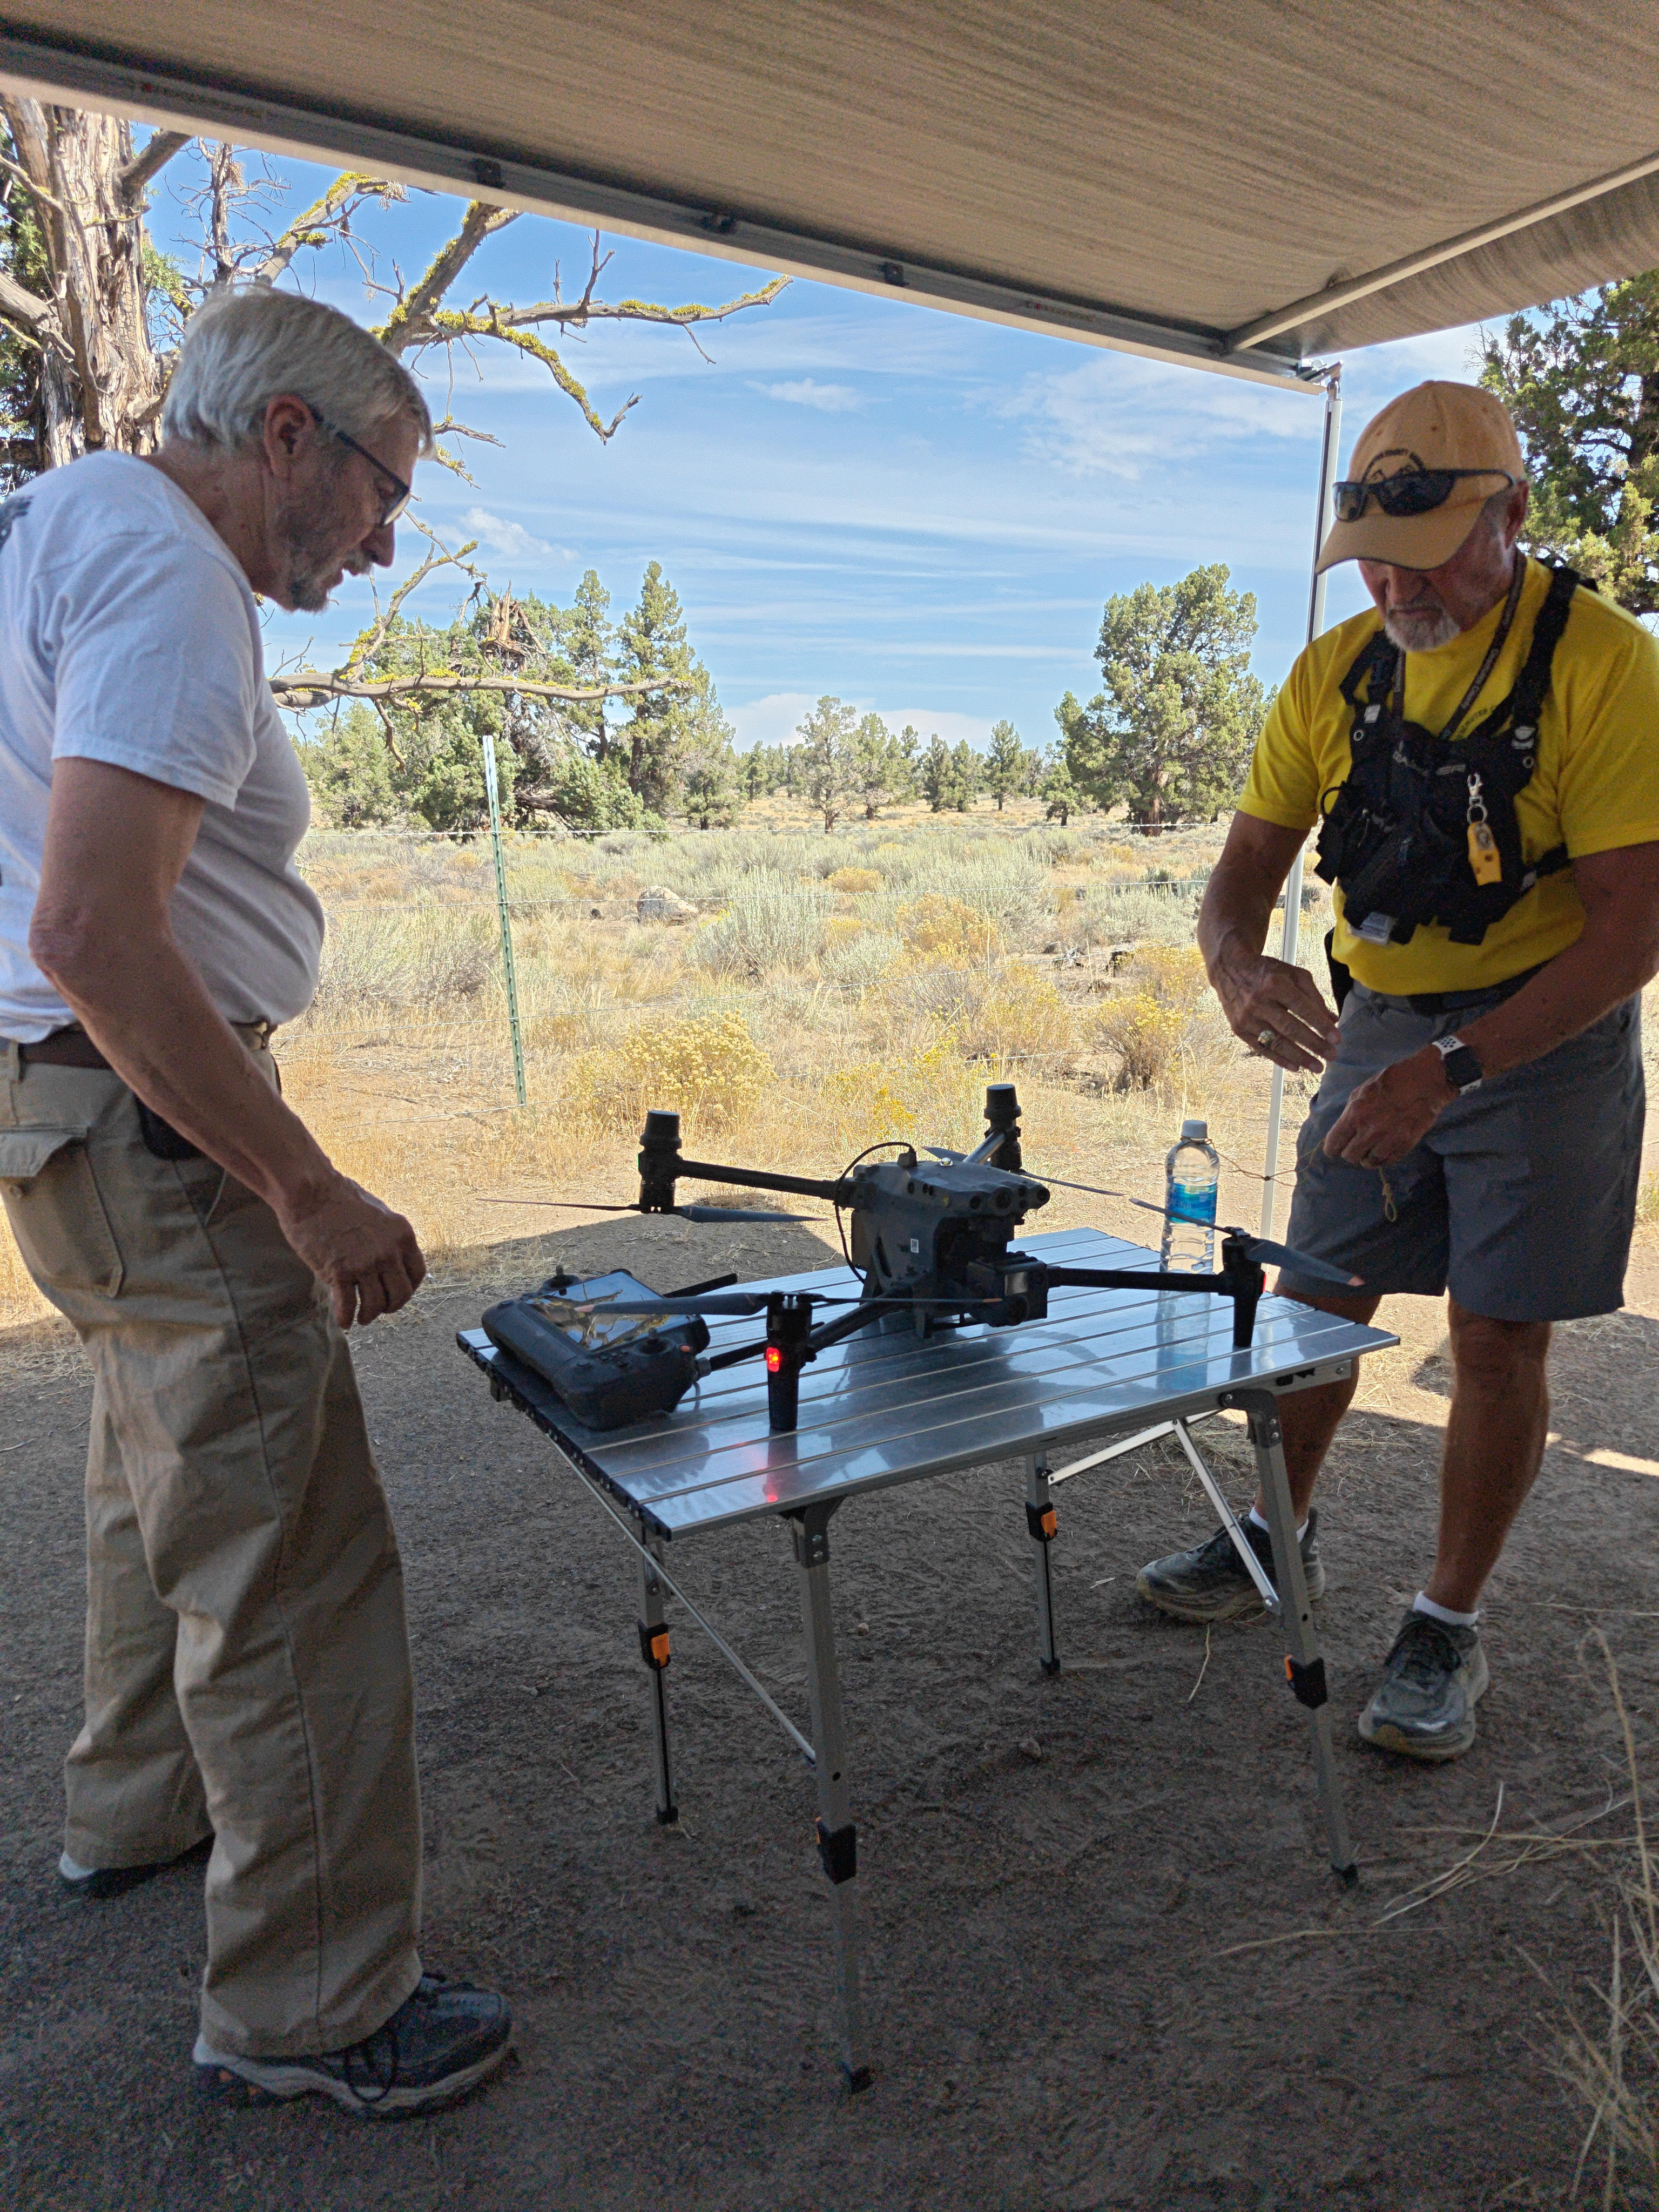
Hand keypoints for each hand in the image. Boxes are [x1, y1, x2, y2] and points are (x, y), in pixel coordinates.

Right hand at [277, 1173, 426, 1326]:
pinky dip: (346, 1318)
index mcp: (402, 1235)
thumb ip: (388, 1238)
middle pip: (400, 1295)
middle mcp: (389, 1251)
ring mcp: (365, 1263)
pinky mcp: (339, 1271)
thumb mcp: (379, 1214)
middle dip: (390, 1306)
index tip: (395, 1294)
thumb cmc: (340, 1199)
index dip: (408, 1289)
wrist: (310, 1191)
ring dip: (368, 1316)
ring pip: (376, 1305)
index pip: (417, 1274)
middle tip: (378, 1309)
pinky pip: (348, 1306)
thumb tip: (391, 1259)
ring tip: (360, 1317)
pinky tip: (343, 1321)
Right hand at [1211, 945, 1340, 1073]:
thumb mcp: (1293, 975)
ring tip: (1317, 1067)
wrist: (1231, 971)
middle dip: (1313, 1044)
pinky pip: (1262, 1048)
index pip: (1302, 1008)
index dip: (1320, 1025)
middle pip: (1290, 1028)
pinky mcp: (1238, 1029)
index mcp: (1275, 984)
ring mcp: (1246, 1017)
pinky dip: (1279, 1059)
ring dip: (1299, 1057)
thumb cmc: (1268, 973)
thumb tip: (1333, 1020)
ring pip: (1276, 1042)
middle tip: (1332, 1056)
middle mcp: (1258, 1001)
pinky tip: (1295, 1067)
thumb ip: (1314, 996)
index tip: (1336, 1039)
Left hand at [1323, 1046, 1454, 1167]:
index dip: (1331, 1148)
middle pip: (1349, 1157)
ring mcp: (1389, 1139)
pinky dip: (1383, 1158)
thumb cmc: (1392, 1081)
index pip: (1334, 1144)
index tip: (1334, 1149)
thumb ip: (1350, 1112)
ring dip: (1367, 1157)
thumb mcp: (1362, 1090)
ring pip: (1369, 1163)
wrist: (1426, 1081)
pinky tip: (1384, 1149)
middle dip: (1350, 1152)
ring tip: (1371, 1148)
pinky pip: (1388, 1161)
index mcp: (1355, 1114)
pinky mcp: (1406, 1145)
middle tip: (1355, 1146)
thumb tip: (1342, 1130)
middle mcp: (1370, 1130)